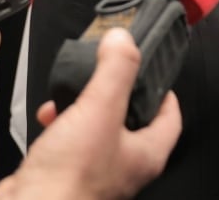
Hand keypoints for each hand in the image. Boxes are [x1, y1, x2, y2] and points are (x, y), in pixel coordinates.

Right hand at [0, 27, 181, 199]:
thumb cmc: (69, 178)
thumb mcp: (100, 110)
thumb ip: (115, 71)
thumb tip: (123, 39)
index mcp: (146, 155)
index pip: (170, 117)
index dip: (164, 91)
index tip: (153, 71)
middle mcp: (124, 167)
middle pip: (130, 118)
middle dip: (114, 93)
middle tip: (105, 73)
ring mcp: (94, 172)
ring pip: (96, 127)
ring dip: (82, 106)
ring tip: (70, 92)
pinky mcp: (65, 174)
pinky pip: (69, 141)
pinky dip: (60, 123)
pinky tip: (48, 116)